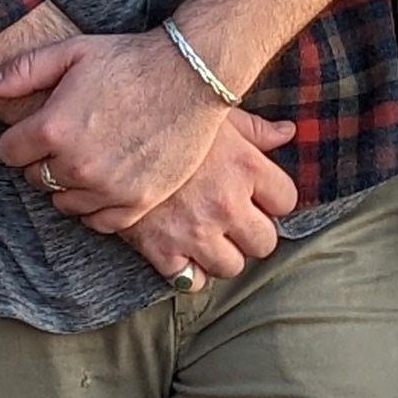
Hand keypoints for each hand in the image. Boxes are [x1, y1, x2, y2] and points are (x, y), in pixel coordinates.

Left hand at [0, 25, 224, 229]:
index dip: (19, 138)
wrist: (190, 76)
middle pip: (35, 178)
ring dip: (69, 185)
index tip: (37, 128)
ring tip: (89, 158)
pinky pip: (99, 222)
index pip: (8, 152)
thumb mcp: (73, 51)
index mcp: (53, 128)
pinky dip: (96, 206)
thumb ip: (24, 70)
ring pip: (63, 203)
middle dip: (43, 160)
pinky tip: (104, 182)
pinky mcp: (137, 202)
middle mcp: (76, 165)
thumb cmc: (130, 59)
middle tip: (68, 139)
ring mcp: (108, 188)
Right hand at [123, 116, 301, 284]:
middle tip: (233, 220)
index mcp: (246, 167)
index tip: (257, 195)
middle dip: (252, 233)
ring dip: (223, 255)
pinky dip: (189, 272)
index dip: (273, 199)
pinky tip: (182, 252)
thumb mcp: (215, 116)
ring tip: (209, 236)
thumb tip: (289, 132)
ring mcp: (195, 231)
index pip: (286, 200)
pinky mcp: (162, 250)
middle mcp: (227, 204)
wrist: (108, 134)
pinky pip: (191, 281)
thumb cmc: (167, 119)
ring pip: (232, 267)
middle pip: (264, 241)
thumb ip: (256, 129)